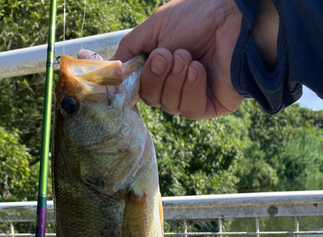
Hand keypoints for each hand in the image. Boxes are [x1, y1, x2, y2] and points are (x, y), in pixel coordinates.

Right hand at [112, 0, 243, 119]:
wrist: (236, 17)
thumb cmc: (199, 16)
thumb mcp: (155, 28)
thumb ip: (130, 48)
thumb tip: (111, 71)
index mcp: (163, 67)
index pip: (140, 87)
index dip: (132, 82)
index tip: (126, 72)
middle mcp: (176, 84)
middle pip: (151, 99)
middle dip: (155, 77)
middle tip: (166, 55)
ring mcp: (194, 97)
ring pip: (168, 105)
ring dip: (174, 80)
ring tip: (187, 57)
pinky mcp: (211, 106)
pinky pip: (189, 109)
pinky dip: (190, 88)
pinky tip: (199, 70)